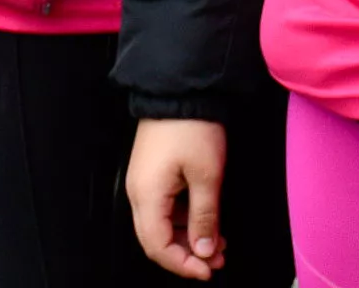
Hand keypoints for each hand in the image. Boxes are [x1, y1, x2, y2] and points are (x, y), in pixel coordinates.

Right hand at [127, 118, 229, 279]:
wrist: (181, 88)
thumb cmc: (192, 127)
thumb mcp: (207, 175)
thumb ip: (205, 217)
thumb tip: (204, 251)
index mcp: (147, 196)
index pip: (158, 247)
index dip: (182, 265)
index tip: (208, 270)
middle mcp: (139, 193)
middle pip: (157, 239)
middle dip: (188, 254)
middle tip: (217, 259)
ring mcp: (144, 182)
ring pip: (162, 224)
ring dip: (189, 236)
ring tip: (219, 241)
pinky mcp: (153, 173)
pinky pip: (165, 207)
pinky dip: (185, 218)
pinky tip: (207, 219)